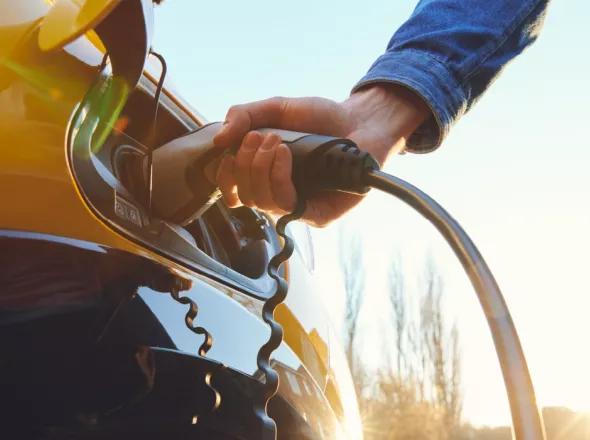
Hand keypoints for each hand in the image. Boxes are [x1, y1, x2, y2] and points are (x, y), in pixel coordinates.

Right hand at [212, 84, 430, 226]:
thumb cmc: (320, 117)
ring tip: (276, 142)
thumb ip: (244, 115)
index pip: (233, 191)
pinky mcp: (318, 215)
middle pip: (244, 196)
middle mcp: (279, 194)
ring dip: (260, 168)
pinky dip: (279, 178)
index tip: (228, 152)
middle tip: (261, 137)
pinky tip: (286, 155)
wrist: (360, 120)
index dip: (224, 177)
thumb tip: (218, 140)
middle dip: (245, 164)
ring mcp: (298, 206)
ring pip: (261, 202)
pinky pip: (287, 206)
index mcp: (264, 175)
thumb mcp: (276, 109)